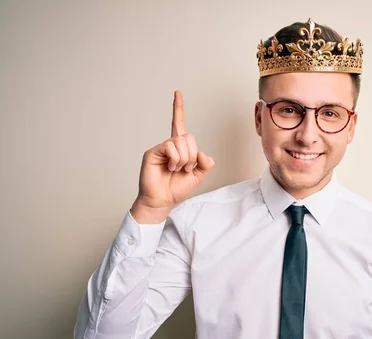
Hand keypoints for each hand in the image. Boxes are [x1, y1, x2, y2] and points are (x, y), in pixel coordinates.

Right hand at [131, 91, 213, 222]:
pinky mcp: (152, 152)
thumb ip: (205, 163)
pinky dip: (176, 159)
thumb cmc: (176, 189)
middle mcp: (170, 145)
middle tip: (186, 168)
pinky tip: (171, 168)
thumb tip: (202, 153)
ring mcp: (161, 148)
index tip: (177, 93)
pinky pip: (171, 147)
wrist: (163, 201)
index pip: (180, 124)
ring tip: (177, 170)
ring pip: (181, 141)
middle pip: (188, 137)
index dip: (178, 108)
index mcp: (180, 148)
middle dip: (192, 155)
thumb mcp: (198, 176)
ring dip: (185, 159)